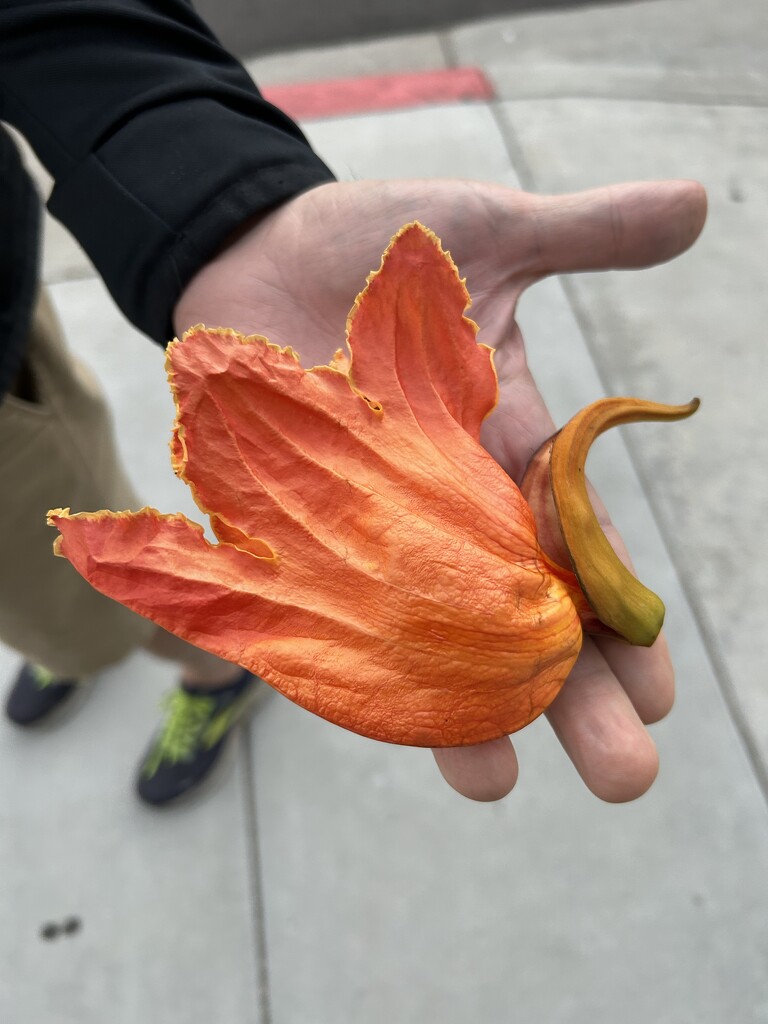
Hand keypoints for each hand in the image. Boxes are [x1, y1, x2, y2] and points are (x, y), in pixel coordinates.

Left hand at [175, 178, 706, 802]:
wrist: (253, 250)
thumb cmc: (374, 245)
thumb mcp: (489, 230)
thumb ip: (586, 233)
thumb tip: (696, 203)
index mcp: (513, 448)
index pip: (581, 548)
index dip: (620, 616)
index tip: (662, 687)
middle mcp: (453, 506)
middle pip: (524, 615)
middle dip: (575, 694)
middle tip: (626, 775)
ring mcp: (376, 527)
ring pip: (432, 635)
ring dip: (467, 709)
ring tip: (495, 786)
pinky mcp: (299, 531)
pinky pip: (331, 613)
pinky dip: (354, 666)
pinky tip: (384, 728)